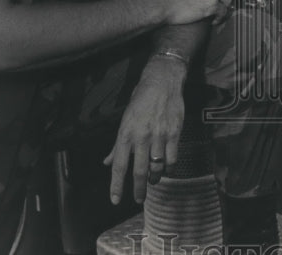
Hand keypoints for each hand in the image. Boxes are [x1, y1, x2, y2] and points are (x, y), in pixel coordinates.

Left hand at [104, 60, 184, 204]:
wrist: (162, 81)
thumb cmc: (141, 100)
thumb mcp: (124, 120)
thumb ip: (117, 145)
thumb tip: (107, 162)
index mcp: (125, 133)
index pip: (119, 165)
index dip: (116, 185)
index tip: (115, 200)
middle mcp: (141, 136)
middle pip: (138, 171)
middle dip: (138, 189)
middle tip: (138, 200)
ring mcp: (159, 135)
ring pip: (157, 167)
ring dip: (154, 178)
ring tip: (153, 181)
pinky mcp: (174, 132)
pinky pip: (172, 158)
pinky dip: (169, 167)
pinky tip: (167, 169)